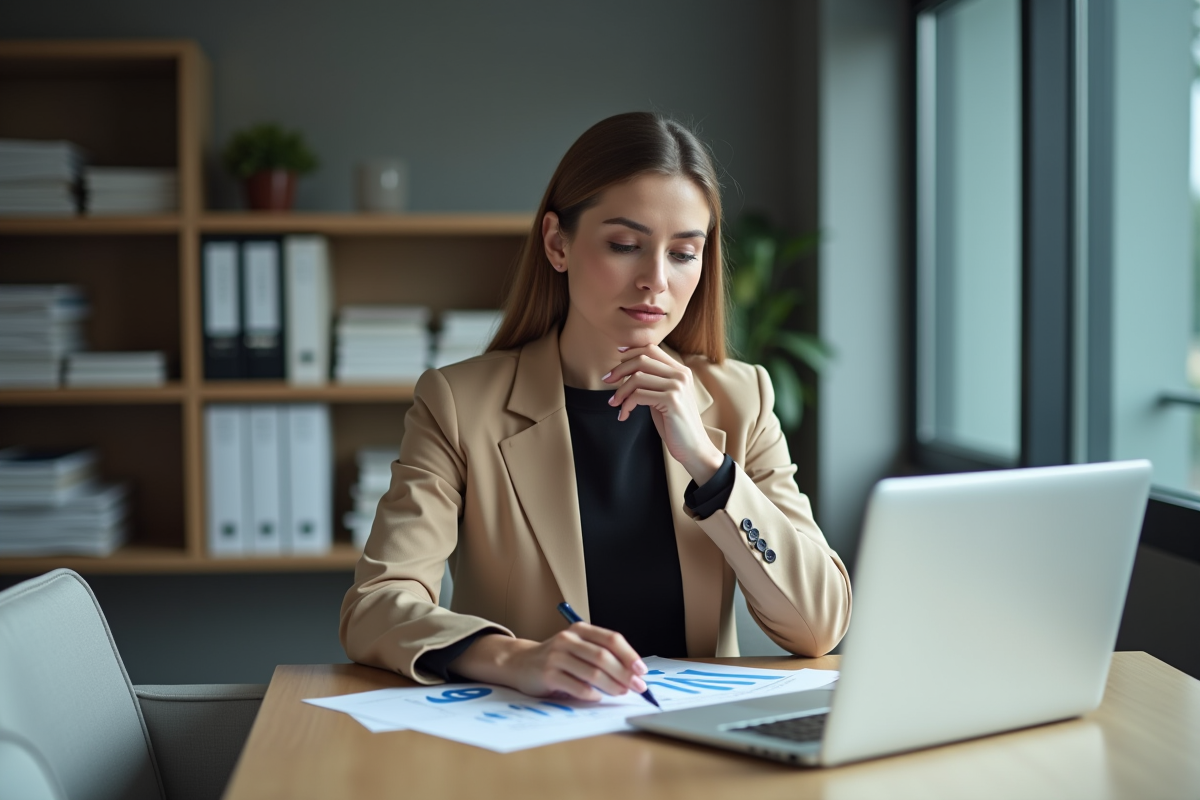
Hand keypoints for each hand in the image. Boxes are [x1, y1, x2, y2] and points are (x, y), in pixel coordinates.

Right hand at [448, 625, 648, 701]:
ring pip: (592, 672)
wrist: (520, 663)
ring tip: (621, 693)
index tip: (642, 670)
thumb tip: (632, 672)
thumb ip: (600, 653)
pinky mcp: (548, 674)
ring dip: (612, 685)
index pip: (611, 639)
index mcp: (579, 629)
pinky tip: (597, 697)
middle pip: (604, 656)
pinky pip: (577, 686)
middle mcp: (568, 639)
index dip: (629, 655)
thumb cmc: (556, 658)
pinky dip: (591, 694)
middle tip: (637, 686)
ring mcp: (556, 656)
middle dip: (624, 673)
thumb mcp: (577, 647)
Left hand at [603, 344, 724, 483]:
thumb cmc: (675, 424)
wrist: (693, 448)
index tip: (616, 357)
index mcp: (680, 371)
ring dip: (620, 392)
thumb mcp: (664, 397)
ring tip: (615, 403)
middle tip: (607, 381)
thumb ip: (652, 382)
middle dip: (619, 370)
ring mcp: (677, 387)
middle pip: (641, 359)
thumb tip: (627, 371)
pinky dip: (626, 405)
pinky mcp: (672, 401)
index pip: (651, 349)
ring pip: (637, 378)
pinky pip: (638, 396)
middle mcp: (680, 375)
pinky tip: (624, 415)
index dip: (631, 351)